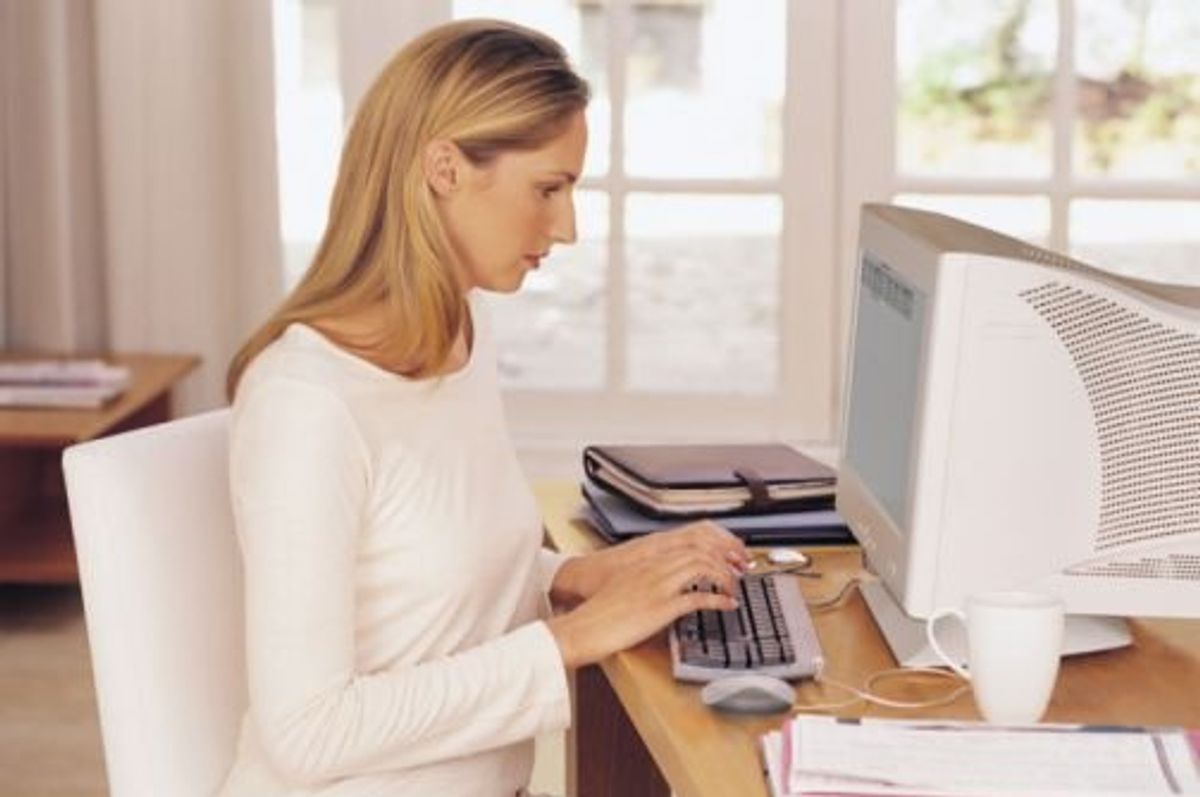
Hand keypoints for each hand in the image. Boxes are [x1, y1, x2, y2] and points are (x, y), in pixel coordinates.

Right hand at [545, 534, 745, 668]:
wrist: (584, 627)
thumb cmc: (602, 612)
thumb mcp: (628, 586)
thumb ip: (649, 580)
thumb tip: (671, 587)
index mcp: (647, 560)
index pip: (689, 540)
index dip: (715, 545)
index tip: (730, 554)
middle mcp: (655, 567)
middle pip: (700, 549)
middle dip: (726, 556)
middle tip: (741, 568)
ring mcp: (659, 586)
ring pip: (702, 566)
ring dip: (725, 576)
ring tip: (735, 586)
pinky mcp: (661, 608)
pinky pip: (698, 597)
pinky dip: (718, 600)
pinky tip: (727, 605)